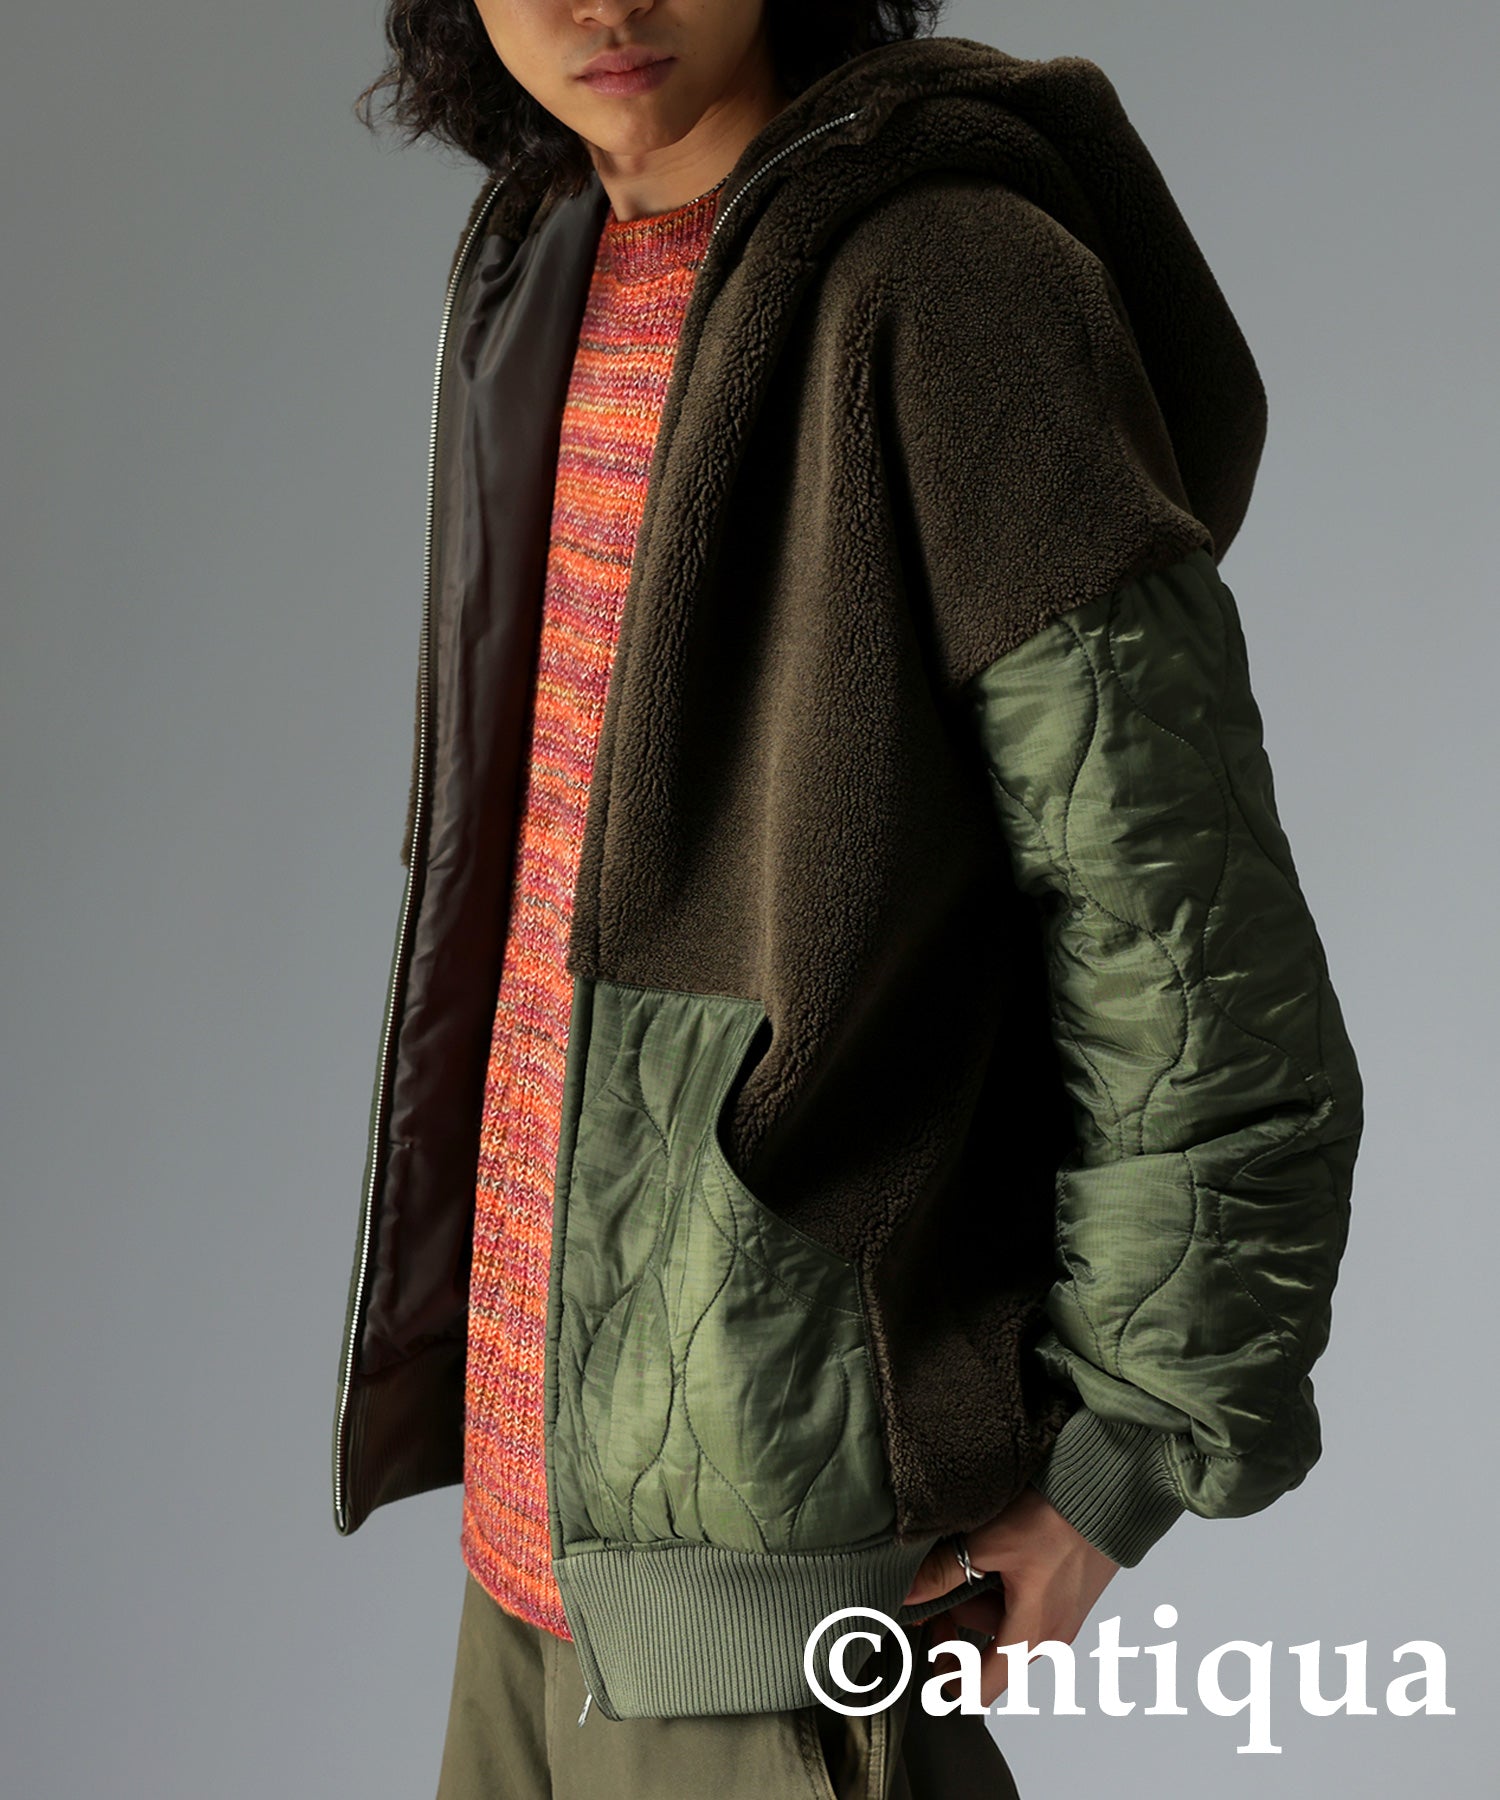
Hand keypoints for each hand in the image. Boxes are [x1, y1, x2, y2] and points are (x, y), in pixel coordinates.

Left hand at [901, 1485, 1120, 1707]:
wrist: (1107, 1490)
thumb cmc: (1056, 1518)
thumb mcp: (988, 1543)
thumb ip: (942, 1573)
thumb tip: (904, 1593)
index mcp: (1029, 1636)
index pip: (979, 1690)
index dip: (944, 1678)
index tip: (923, 1649)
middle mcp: (1049, 1637)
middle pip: (989, 1657)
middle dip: (957, 1629)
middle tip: (934, 1594)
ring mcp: (1061, 1618)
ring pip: (1005, 1629)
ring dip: (978, 1605)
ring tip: (965, 1561)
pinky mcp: (1066, 1596)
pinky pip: (1024, 1610)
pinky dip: (1001, 1593)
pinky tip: (992, 1557)